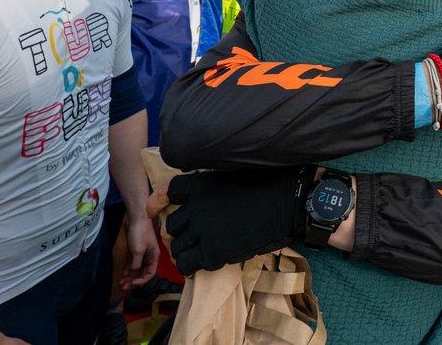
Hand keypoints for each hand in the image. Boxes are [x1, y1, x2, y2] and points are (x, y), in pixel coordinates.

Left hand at [121, 214, 159, 288]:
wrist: (137, 218)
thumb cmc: (140, 233)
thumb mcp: (138, 250)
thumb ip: (136, 264)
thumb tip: (133, 273)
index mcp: (154, 257)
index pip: (150, 274)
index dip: (141, 281)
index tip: (132, 284)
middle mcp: (149, 257)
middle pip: (143, 273)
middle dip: (134, 281)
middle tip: (124, 288)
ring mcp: (143, 253)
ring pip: (137, 269)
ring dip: (130, 276)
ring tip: (121, 283)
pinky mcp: (136, 250)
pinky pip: (133, 263)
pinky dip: (129, 269)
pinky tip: (124, 274)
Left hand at [165, 167, 314, 274]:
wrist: (287, 202)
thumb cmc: (266, 185)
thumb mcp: (230, 175)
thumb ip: (209, 186)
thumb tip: (195, 200)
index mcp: (199, 185)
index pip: (166, 192)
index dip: (156, 203)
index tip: (154, 210)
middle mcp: (195, 207)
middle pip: (170, 225)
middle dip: (178, 232)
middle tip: (190, 237)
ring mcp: (202, 231)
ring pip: (177, 247)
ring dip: (184, 250)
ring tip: (196, 253)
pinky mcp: (212, 251)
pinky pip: (187, 264)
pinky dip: (191, 266)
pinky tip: (203, 263)